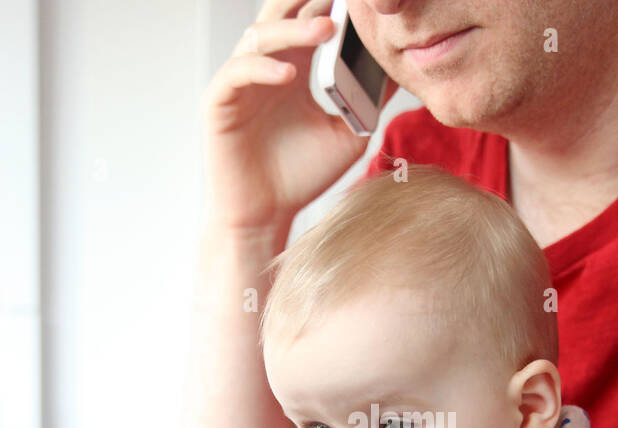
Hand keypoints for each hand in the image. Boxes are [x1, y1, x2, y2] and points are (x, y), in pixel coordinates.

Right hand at [202, 0, 399, 232]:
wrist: (266, 215)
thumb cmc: (302, 177)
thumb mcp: (347, 134)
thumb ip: (367, 102)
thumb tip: (397, 70)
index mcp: (295, 69)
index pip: (310, 20)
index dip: (330, 6)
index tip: (358, 2)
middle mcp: (267, 67)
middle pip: (282, 14)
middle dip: (308, 0)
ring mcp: (241, 81)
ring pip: (261, 37)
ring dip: (294, 30)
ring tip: (327, 29)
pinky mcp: (220, 102)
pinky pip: (238, 73)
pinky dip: (263, 69)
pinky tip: (290, 76)